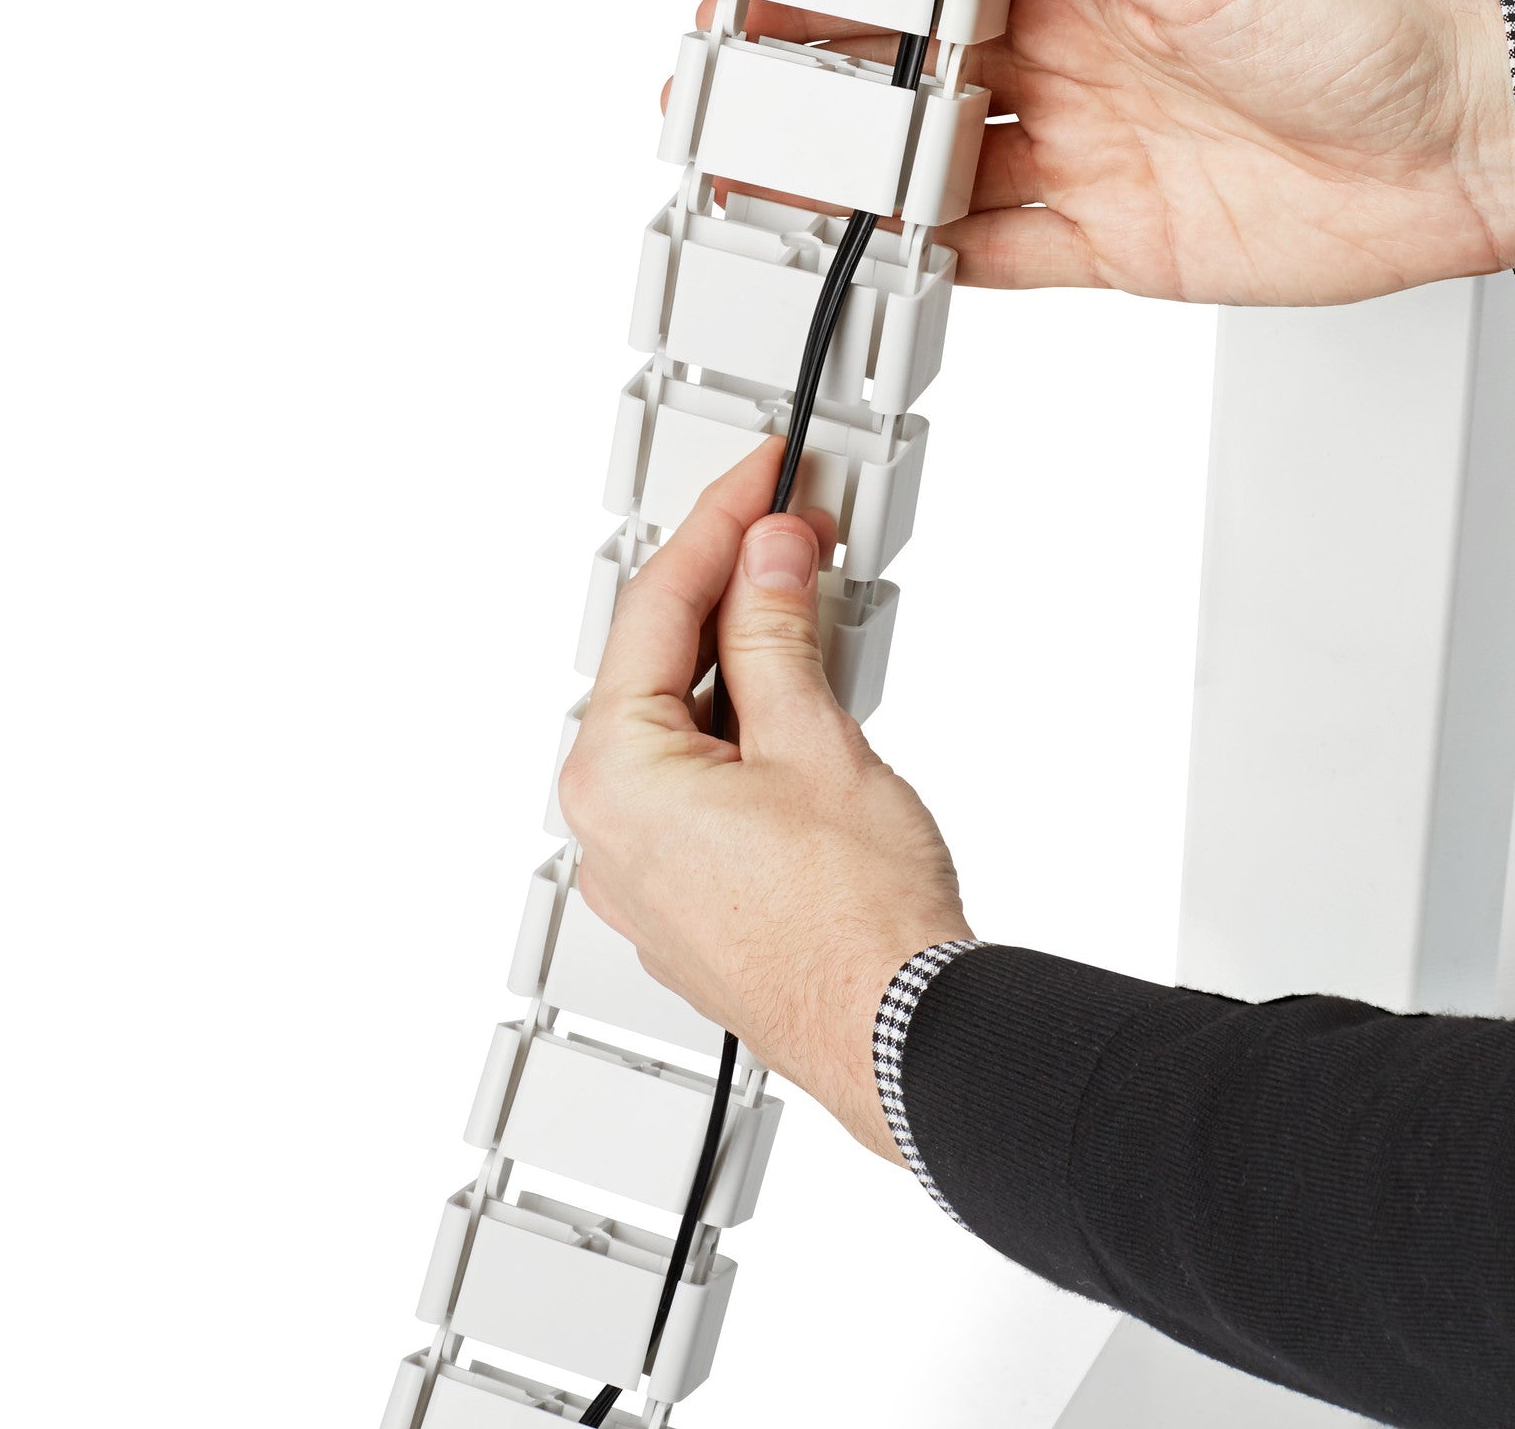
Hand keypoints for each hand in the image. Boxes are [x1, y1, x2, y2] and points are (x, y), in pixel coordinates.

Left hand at [559, 440, 970, 1160]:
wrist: (903, 1036)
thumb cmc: (856, 922)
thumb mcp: (815, 738)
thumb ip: (775, 632)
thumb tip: (764, 560)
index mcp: (615, 777)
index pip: (657, 608)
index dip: (718, 525)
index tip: (760, 477)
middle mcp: (611, 830)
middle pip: (660, 665)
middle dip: (731, 587)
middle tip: (793, 526)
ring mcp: (649, 874)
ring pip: (684, 725)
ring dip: (745, 657)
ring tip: (810, 601)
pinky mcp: (694, 901)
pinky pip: (702, 784)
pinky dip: (747, 727)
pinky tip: (799, 695)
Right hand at [694, 0, 1514, 306]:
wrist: (1450, 153)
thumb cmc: (1355, 38)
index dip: (839, 3)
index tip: (757, 11)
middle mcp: (1071, 76)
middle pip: (915, 93)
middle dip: (822, 104)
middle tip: (730, 118)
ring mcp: (1086, 166)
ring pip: (940, 181)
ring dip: (859, 191)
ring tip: (771, 197)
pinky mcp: (1114, 248)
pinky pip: (1000, 259)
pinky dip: (934, 266)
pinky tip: (873, 262)